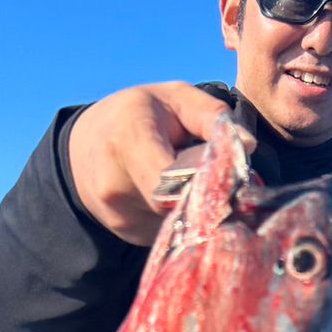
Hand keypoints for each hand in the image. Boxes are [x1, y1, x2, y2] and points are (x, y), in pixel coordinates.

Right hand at [68, 82, 248, 245]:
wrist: (84, 146)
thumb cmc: (138, 114)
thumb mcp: (174, 98)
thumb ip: (211, 116)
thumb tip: (248, 145)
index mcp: (128, 140)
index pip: (170, 179)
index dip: (205, 183)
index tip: (231, 178)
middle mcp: (116, 184)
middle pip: (178, 205)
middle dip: (206, 196)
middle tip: (223, 181)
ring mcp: (120, 215)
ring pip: (178, 220)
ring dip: (195, 206)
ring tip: (190, 180)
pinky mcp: (128, 233)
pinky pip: (170, 230)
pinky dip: (181, 215)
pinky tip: (174, 195)